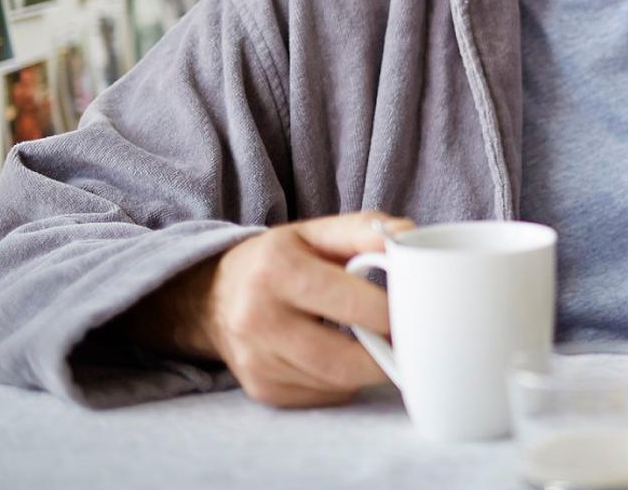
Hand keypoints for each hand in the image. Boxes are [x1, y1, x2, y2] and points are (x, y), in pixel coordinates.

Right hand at [121, 211, 412, 407]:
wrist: (214, 297)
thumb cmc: (279, 260)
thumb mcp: (316, 232)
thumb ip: (365, 230)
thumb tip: (409, 236)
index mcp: (276, 270)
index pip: (351, 304)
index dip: (391, 312)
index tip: (414, 310)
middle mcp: (258, 318)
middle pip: (344, 359)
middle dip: (386, 353)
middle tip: (405, 338)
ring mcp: (256, 360)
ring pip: (337, 383)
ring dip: (367, 369)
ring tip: (377, 343)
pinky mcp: (261, 389)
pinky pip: (322, 396)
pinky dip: (343, 381)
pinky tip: (342, 357)